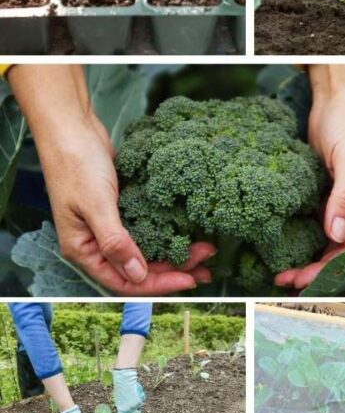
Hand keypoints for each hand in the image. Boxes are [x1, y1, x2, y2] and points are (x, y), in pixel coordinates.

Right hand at [42, 115, 214, 294]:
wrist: (72, 128)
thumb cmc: (76, 164)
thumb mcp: (97, 205)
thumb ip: (116, 242)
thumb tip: (137, 275)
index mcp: (83, 250)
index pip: (124, 281)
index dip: (157, 284)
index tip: (188, 280)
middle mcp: (95, 243)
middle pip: (138, 269)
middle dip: (172, 269)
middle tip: (204, 265)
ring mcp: (108, 226)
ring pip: (145, 249)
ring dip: (172, 251)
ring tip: (202, 250)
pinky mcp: (120, 208)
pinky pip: (146, 228)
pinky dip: (165, 231)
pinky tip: (185, 230)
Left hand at [113, 368, 145, 412]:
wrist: (125, 380)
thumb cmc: (121, 388)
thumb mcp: (119, 399)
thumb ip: (123, 407)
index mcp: (120, 410)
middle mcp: (127, 410)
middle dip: (137, 409)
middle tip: (134, 401)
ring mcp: (133, 407)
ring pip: (140, 406)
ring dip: (139, 401)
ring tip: (134, 393)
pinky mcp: (138, 402)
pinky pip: (142, 400)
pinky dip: (141, 396)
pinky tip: (136, 390)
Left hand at [276, 66, 344, 289]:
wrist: (341, 96)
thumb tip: (336, 236)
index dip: (328, 268)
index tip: (303, 280)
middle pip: (335, 249)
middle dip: (312, 267)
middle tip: (283, 279)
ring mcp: (336, 199)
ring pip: (321, 236)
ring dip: (303, 252)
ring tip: (278, 267)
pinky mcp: (319, 188)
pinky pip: (310, 217)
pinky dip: (297, 231)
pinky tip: (278, 239)